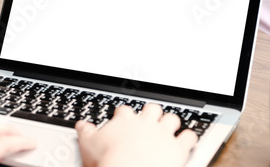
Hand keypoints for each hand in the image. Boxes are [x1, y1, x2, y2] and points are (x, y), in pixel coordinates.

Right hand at [76, 104, 197, 166]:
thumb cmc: (108, 161)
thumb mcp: (88, 144)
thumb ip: (85, 132)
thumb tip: (81, 125)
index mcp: (125, 121)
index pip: (125, 111)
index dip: (125, 115)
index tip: (124, 119)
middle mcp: (145, 123)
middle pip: (152, 108)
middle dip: (152, 113)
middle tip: (150, 119)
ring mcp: (162, 134)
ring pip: (172, 119)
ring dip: (171, 122)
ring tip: (170, 126)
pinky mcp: (177, 148)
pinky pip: (188, 137)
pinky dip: (189, 137)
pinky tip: (187, 140)